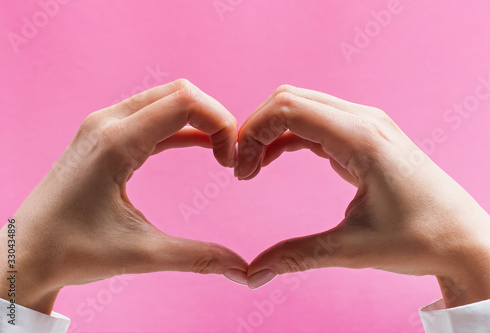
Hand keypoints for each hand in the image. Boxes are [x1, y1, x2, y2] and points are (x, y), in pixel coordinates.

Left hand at [0, 79, 247, 314]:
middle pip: (179, 92)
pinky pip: (151, 116)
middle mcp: (107, 122)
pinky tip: (197, 145)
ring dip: (198, 119)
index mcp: (116, 142)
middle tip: (229, 154)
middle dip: (214, 117)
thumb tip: (241, 268)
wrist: (26, 254)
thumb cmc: (72, 250)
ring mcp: (102, 125)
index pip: (185, 102)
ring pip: (166, 99)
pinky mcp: (102, 135)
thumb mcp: (141, 253)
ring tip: (218, 151)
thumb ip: (198, 257)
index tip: (230, 160)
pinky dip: (181, 126)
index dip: (220, 123)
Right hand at [237, 85, 489, 307]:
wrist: (463, 239)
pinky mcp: (365, 136)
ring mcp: (366, 125)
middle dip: (257, 128)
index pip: (289, 108)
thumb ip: (296, 256)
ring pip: (302, 106)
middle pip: (291, 99)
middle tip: (242, 167)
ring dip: (271, 130)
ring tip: (253, 166)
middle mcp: (364, 121)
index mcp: (361, 139)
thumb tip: (252, 275)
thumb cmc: (420, 239)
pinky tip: (274, 159)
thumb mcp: (352, 249)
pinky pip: (316, 122)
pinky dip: (288, 136)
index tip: (239, 167)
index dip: (252, 131)